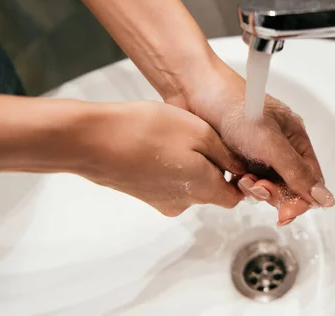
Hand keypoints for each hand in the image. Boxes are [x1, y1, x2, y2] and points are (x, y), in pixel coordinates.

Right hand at [80, 101, 244, 216]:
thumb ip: (225, 155)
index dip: (240, 179)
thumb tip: (241, 169)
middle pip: (211, 189)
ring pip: (189, 184)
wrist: (94, 140)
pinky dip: (169, 165)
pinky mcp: (142, 193)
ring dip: (190, 163)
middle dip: (213, 166)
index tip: (235, 155)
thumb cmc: (147, 131)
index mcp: (203, 190)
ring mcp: (160, 201)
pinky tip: (157, 143)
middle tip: (202, 135)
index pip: (234, 197)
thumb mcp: (199, 133)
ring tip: (176, 136)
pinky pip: (167, 181)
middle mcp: (183, 203)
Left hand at [176, 61, 334, 224]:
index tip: (285, 213)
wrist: (196, 93)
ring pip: (264, 188)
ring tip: (240, 176)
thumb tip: (325, 199)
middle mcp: (279, 148)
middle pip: (287, 188)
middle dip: (272, 193)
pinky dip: (237, 185)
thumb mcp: (271, 142)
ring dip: (253, 188)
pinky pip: (243, 185)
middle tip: (256, 185)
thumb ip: (296, 172)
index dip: (300, 199)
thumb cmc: (236, 106)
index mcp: (295, 139)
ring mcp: (257, 154)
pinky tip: (229, 176)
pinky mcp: (236, 159)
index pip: (309, 180)